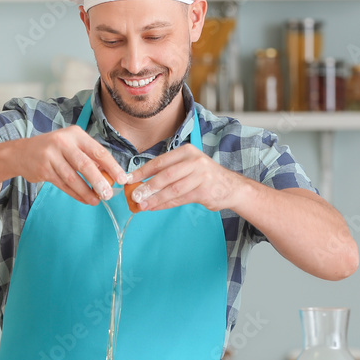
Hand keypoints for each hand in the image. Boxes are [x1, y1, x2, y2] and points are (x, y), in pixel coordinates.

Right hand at [14, 126, 127, 204]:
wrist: (21, 152)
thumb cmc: (53, 149)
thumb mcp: (71, 145)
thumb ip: (89, 156)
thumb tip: (109, 173)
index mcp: (75, 134)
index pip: (98, 151)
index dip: (112, 166)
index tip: (122, 179)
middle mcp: (63, 142)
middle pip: (85, 165)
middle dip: (99, 181)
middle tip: (109, 194)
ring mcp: (51, 156)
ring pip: (73, 178)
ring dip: (86, 191)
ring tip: (96, 200)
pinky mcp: (44, 170)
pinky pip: (63, 185)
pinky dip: (75, 194)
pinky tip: (84, 199)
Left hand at [126, 144, 242, 211]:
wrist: (231, 187)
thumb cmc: (204, 177)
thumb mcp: (188, 167)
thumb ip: (168, 172)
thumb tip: (142, 183)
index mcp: (186, 152)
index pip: (159, 162)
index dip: (142, 171)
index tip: (128, 179)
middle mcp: (194, 161)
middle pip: (165, 175)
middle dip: (147, 187)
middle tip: (133, 195)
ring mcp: (200, 176)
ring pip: (172, 189)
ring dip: (154, 198)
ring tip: (141, 205)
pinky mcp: (204, 191)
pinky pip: (180, 199)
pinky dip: (165, 204)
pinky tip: (154, 207)